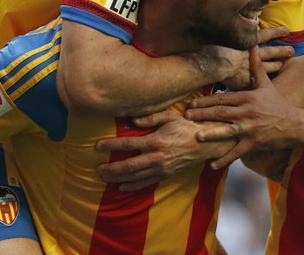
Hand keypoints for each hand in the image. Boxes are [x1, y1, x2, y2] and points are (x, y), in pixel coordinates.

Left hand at [95, 111, 235, 191]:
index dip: (111, 145)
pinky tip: (122, 187)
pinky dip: (133, 186)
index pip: (127, 144)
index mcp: (155, 140)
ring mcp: (161, 168)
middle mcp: (156, 157)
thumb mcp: (170, 116)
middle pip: (128, 165)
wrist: (206, 144)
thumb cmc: (187, 127)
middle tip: (97, 169)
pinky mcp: (166, 175)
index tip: (97, 146)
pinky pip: (146, 183)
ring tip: (104, 178)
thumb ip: (150, 117)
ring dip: (118, 179)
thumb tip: (132, 121)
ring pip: (135, 177)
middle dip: (110, 168)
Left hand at [185, 48, 302, 169]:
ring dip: (212, 134)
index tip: (191, 102)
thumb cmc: (278, 104)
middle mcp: (247, 112)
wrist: (295, 124)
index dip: (206, 100)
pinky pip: (236, 152)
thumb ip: (256, 66)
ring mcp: (250, 129)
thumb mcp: (266, 84)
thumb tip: (252, 44)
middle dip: (203, 114)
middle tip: (186, 115)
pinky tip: (211, 165)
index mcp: (247, 98)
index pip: (223, 98)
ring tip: (197, 136)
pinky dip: (224, 159)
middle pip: (221, 113)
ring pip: (228, 131)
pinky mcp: (254, 143)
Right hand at [197, 26, 291, 89]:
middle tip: (292, 50)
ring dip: (277, 64)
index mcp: (247, 42)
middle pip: (271, 52)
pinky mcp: (247, 81)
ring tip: (284, 64)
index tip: (287, 30)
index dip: (276, 32)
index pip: (265, 35)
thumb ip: (224, 27)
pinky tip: (269, 85)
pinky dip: (264, 83)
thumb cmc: (211, 47)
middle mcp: (252, 55)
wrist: (211, 65)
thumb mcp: (218, 32)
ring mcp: (251, 68)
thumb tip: (220, 14)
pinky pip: (258, 82)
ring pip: (269, 67)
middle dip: (282, 51)